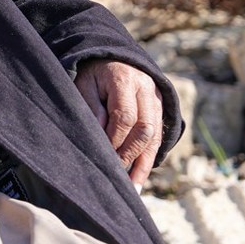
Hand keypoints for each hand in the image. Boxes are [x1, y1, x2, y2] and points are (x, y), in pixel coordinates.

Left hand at [74, 59, 163, 186]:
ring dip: (143, 163)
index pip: (124, 116)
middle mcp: (146, 89)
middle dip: (130, 154)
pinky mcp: (160, 108)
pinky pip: (158, 137)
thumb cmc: (91, 73)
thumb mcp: (83, 84)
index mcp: (124, 80)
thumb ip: (91, 108)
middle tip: (115, 175)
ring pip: (156, 136)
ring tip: (131, 188)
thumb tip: (102, 138)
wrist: (111, 55)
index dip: (114, 139)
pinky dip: (148, 157)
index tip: (102, 156)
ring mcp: (157, 98)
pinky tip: (138, 176)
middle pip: (145, 129)